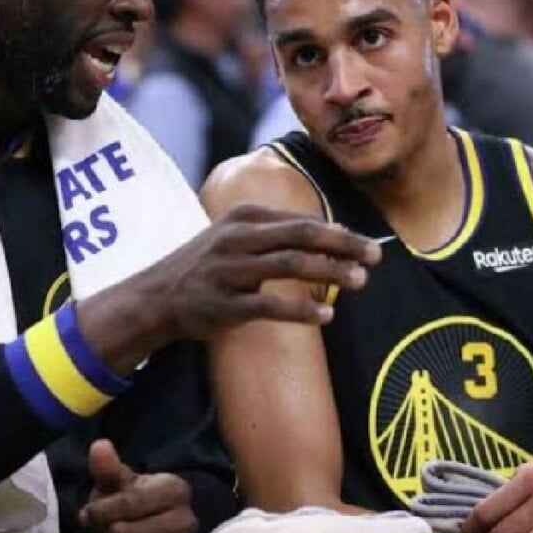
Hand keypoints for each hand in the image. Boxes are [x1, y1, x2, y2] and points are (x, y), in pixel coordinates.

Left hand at [77, 440, 195, 532]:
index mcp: (175, 489)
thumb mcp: (121, 482)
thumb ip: (108, 467)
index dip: (102, 510)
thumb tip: (99, 446)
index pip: (131, 502)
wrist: (157, 529)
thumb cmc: (135, 502)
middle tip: (92, 530)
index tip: (85, 514)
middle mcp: (186, 521)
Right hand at [79, 204, 381, 370]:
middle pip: (301, 235)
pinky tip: (326, 315)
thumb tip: (333, 234)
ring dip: (330, 271)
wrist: (156, 297)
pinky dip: (301, 310)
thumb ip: (277, 234)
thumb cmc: (206, 266)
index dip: (339, 232)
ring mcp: (229, 271)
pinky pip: (269, 305)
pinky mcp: (223, 304)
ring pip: (289, 264)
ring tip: (360, 282)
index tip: (368, 245)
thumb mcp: (236, 237)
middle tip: (376, 257)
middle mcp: (237, 238)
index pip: (301, 221)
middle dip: (343, 244)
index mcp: (244, 217)